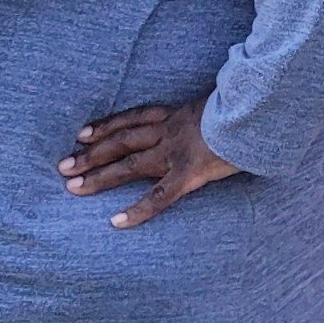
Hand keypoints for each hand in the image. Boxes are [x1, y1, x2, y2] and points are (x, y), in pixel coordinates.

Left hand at [59, 98, 240, 228]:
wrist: (260, 106)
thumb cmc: (248, 104)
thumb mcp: (224, 100)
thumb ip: (211, 108)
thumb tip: (214, 111)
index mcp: (178, 114)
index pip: (133, 118)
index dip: (106, 126)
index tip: (82, 134)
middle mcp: (170, 131)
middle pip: (121, 141)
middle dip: (90, 153)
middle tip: (63, 166)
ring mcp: (177, 151)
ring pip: (129, 164)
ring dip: (99, 176)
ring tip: (72, 188)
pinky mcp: (190, 172)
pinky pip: (159, 196)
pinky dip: (137, 211)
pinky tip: (116, 222)